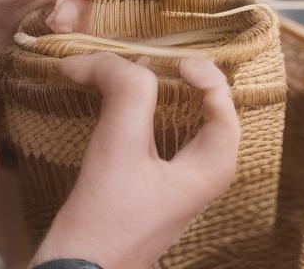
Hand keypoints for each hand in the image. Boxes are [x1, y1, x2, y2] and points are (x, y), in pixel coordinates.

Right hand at [33, 53, 239, 268]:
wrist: (79, 267)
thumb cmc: (109, 214)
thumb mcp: (120, 143)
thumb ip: (126, 90)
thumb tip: (106, 58)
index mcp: (213, 166)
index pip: (224, 101)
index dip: (201, 72)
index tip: (168, 61)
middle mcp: (200, 171)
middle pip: (196, 104)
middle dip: (165, 74)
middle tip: (132, 57)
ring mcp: (170, 177)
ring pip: (168, 114)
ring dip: (142, 87)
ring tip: (110, 70)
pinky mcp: (143, 181)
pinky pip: (146, 129)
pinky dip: (127, 106)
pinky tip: (101, 98)